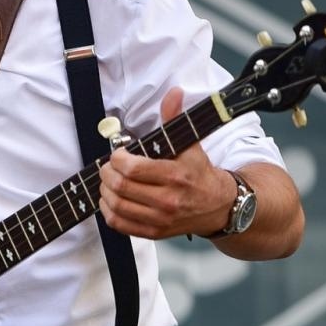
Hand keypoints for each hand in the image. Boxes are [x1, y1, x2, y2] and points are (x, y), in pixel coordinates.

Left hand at [99, 87, 234, 239]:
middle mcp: (169, 200)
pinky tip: (111, 200)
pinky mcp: (155, 232)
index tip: (117, 154)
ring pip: (117, 206)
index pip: (132, 168)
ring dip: (105, 192)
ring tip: (108, 182)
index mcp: (176, 176)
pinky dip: (108, 211)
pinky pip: (120, 225)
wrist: (220, 205)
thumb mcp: (190, 144)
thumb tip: (174, 93)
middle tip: (107, 167)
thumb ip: (175, 119)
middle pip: (121, 186)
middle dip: (107, 174)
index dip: (116, 159)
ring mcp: (161, 219)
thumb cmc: (200, 173)